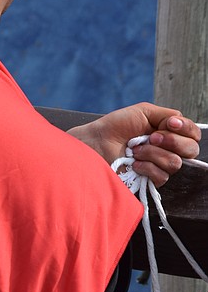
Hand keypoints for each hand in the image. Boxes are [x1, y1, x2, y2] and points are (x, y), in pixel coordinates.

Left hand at [68, 102, 200, 185]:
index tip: (168, 124)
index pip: (193, 134)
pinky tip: (133, 162)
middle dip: (170, 141)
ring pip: (175, 162)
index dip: (186, 129)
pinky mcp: (150, 179)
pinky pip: (162, 175)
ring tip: (134, 150)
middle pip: (191, 150)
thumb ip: (167, 114)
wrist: (97, 142)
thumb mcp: (143, 112)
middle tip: (150, 138)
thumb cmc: (116, 126)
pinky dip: (146, 166)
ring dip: (152, 153)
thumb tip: (179, 123)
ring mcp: (160, 165)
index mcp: (168, 132)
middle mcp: (168, 149)